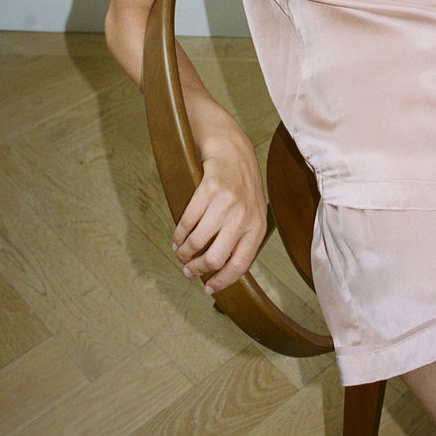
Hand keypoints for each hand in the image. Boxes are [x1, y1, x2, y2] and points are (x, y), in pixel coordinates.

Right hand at [172, 106, 267, 293]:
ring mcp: (227, 202)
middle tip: (188, 270)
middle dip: (197, 268)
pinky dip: (179, 234)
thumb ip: (242, 237)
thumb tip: (222, 270)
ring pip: (198, 242)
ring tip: (180, 253)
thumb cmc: (241, 183)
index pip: (240, 265)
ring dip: (184, 252)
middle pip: (215, 258)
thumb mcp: (252, 211)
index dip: (222, 281)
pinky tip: (177, 237)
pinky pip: (187, 222)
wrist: (232, 147)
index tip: (208, 288)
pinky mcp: (209, 189)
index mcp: (258, 226)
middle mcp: (244, 216)